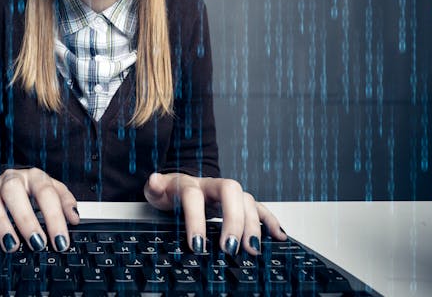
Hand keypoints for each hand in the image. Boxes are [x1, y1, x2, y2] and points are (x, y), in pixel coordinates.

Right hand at [0, 167, 79, 252]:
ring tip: (11, 245)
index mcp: (34, 176)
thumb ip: (66, 201)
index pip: (46, 194)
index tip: (61, 240)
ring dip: (1, 224)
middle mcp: (12, 179)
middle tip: (37, 243)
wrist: (15, 178)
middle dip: (27, 220)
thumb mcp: (55, 189)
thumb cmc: (36, 188)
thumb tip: (74, 218)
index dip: (55, 218)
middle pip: (15, 194)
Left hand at [143, 172, 286, 255]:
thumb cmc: (170, 193)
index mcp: (189, 184)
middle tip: (230, 248)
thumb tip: (153, 181)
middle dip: (233, 219)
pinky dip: (269, 221)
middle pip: (229, 191)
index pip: (194, 196)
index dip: (196, 219)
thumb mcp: (155, 191)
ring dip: (252, 224)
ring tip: (252, 250)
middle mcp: (212, 185)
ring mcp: (228, 194)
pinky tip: (278, 236)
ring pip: (246, 200)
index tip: (197, 245)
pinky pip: (259, 208)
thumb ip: (153, 187)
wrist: (180, 186)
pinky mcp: (239, 204)